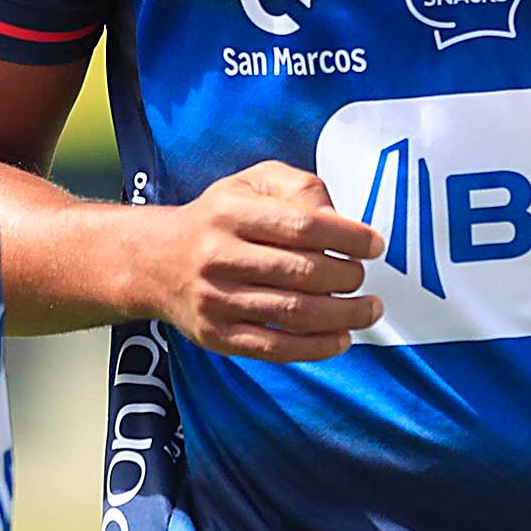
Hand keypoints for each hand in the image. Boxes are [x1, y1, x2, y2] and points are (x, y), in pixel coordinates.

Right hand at [114, 163, 385, 361]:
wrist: (155, 261)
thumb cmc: (219, 218)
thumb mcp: (251, 182)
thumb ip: (299, 187)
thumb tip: (341, 219)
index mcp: (232, 212)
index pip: (303, 225)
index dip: (348, 237)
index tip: (375, 244)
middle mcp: (219, 255)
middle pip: (302, 272)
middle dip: (347, 277)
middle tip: (364, 277)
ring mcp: (216, 300)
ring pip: (293, 312)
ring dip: (344, 315)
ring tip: (369, 310)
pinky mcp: (217, 336)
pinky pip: (275, 348)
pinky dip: (316, 348)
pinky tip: (342, 339)